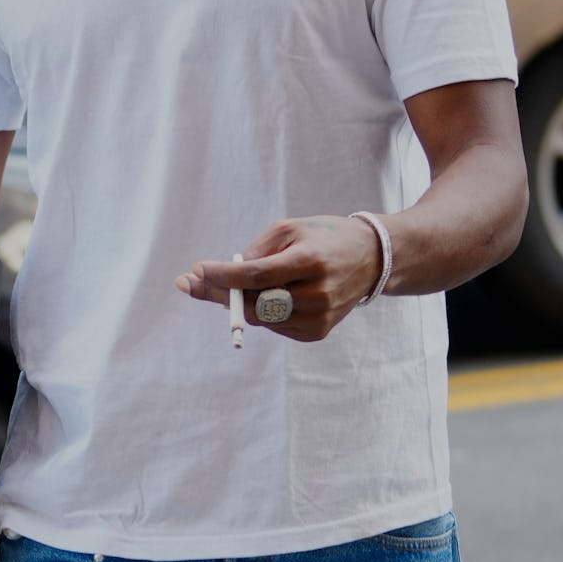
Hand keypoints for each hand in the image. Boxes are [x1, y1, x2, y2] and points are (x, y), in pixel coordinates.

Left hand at [175, 215, 380, 341]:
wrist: (370, 259)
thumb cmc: (323, 237)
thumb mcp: (290, 228)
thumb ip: (257, 251)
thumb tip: (223, 276)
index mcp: (309, 261)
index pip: (256, 275)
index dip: (222, 275)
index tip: (195, 270)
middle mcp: (316, 293)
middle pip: (255, 302)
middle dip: (221, 293)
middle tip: (192, 282)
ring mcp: (319, 317)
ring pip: (262, 318)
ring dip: (240, 303)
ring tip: (230, 285)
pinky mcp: (317, 333)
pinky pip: (276, 326)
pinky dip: (263, 311)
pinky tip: (266, 295)